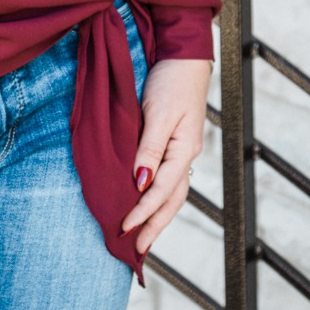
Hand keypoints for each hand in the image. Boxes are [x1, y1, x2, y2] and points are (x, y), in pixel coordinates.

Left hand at [120, 59, 210, 256]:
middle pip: (172, 200)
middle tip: (135, 251)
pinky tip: (147, 204)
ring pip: (171, 194)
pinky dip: (158, 198)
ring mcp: (182, 151)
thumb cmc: (171, 82)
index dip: (143, 211)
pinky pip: (167, 180)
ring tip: (142, 239)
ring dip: (157, 217)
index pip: (162, 190)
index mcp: (184, 150)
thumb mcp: (158, 113)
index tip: (124, 228)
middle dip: (153, 226)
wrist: (183, 57)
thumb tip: (140, 183)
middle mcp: (186, 156)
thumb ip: (149, 148)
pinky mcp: (174, 145)